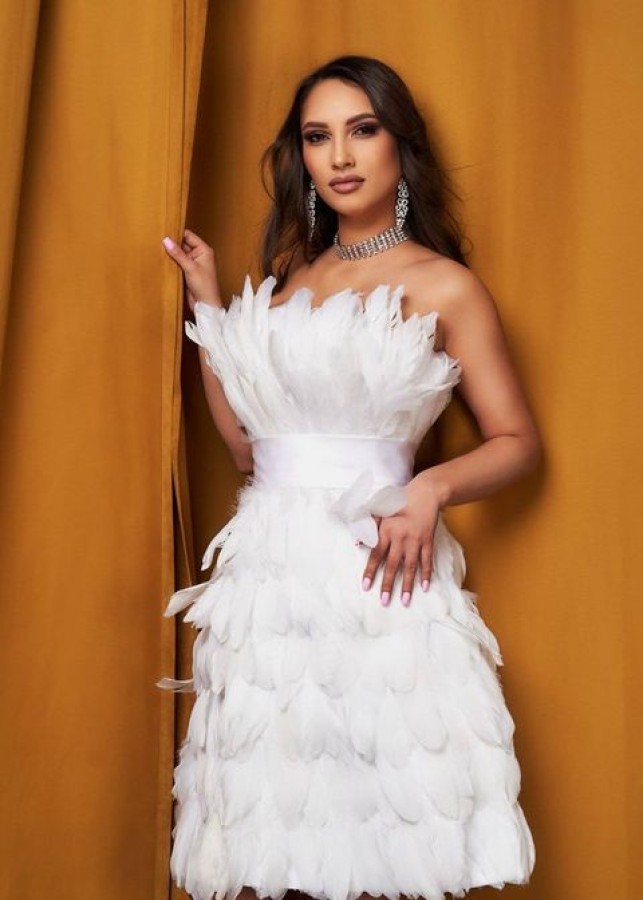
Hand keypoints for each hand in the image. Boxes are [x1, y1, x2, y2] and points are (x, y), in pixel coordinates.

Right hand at [161, 229, 220, 312]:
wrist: (205, 304)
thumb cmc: (204, 286)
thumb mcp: (190, 267)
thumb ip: (178, 253)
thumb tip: (166, 240)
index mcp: (204, 250)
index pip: (189, 236)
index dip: (177, 233)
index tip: (164, 230)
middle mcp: (198, 255)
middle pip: (183, 244)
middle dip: (172, 243)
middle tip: (157, 239)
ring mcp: (192, 263)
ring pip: (178, 254)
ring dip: (170, 253)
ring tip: (156, 247)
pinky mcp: (186, 272)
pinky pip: (177, 263)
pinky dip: (170, 262)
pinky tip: (161, 259)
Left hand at [360, 478, 441, 606]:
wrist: (425, 493)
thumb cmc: (399, 500)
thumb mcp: (380, 509)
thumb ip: (368, 525)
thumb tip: (357, 543)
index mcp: (386, 530)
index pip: (376, 555)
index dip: (370, 571)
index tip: (366, 586)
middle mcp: (400, 537)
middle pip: (392, 565)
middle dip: (387, 584)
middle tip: (383, 602)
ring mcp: (416, 540)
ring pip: (410, 567)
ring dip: (407, 585)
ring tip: (404, 601)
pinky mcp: (428, 541)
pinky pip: (427, 560)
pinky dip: (426, 574)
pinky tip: (424, 587)